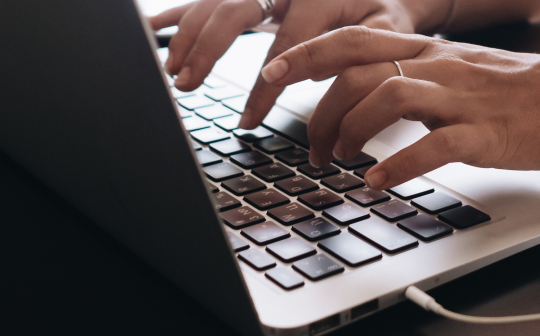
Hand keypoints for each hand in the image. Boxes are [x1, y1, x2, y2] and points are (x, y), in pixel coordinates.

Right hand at [148, 0, 448, 123]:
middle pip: (235, 9)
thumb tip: (317, 82)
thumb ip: (354, 54)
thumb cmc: (386, 12)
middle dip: (207, 47)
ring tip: (174, 70)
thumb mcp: (386, 32)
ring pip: (218, 0)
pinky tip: (153, 27)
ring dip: (189, 33)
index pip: (287, 45)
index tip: (249, 119)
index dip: (266, 85)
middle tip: (188, 83)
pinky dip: (183, 13)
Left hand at [257, 26, 539, 189]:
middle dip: (320, 107)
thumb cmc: (532, 96)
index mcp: (434, 52)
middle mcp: (443, 68)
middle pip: (360, 68)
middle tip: (310, 147)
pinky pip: (434, 144)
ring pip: (388, 96)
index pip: (357, 38)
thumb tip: (372, 99)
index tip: (271, 72)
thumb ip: (421, 81)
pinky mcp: (489, 134)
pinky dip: (399, 165)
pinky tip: (381, 184)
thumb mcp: (466, 76)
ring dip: (352, 133)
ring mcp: (465, 100)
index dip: (308, 53)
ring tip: (342, 165)